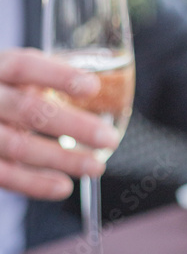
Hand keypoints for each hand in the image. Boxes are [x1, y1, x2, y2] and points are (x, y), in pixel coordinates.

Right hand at [0, 49, 119, 199]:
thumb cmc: (3, 97)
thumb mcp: (17, 80)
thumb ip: (48, 78)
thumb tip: (103, 77)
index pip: (23, 67)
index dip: (58, 76)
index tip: (92, 87)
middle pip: (28, 109)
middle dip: (73, 125)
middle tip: (109, 138)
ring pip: (19, 146)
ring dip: (62, 159)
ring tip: (95, 166)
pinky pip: (7, 175)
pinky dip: (36, 184)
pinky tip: (63, 186)